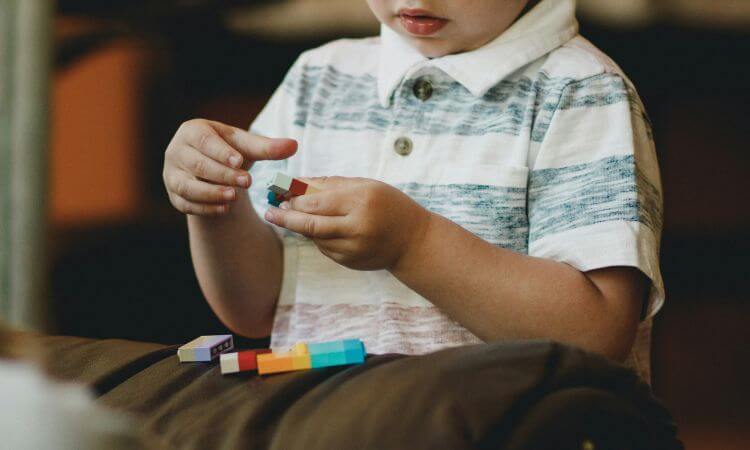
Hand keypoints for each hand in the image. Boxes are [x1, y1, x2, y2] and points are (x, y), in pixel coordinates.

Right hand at [163, 119, 296, 215]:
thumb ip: (268, 147)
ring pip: (187, 186)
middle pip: (197, 164)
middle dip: (222, 174)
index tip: (239, 161)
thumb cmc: (230, 152)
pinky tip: (224, 210)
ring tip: (233, 197)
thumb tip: (294, 145)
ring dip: (210, 193)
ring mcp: (171, 174)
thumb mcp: (247, 148)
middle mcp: (176, 151)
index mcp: (192, 131)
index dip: (221, 151)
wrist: (212, 170)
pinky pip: (185, 204)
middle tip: (246, 182)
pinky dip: (205, 208)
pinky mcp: (174, 195)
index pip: (204, 141)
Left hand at [264, 177, 432, 271]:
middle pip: (310, 224)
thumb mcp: (365, 186)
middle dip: (286, 217)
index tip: (280, 194)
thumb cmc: (389, 205)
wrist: (413, 241)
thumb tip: (296, 183)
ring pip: (314, 238)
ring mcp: (353, 249)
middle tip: (271, 212)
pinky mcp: (350, 262)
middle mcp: (357, 227)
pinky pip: (324, 248)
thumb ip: (330, 184)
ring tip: (292, 216)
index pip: (317, 202)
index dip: (295, 199)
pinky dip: (317, 237)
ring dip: (301, 227)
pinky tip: (320, 228)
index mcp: (361, 201)